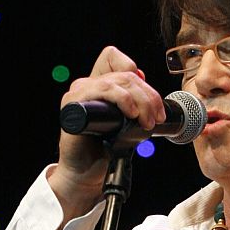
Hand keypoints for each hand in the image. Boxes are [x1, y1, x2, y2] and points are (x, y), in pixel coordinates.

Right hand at [49, 46, 165, 215]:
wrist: (87, 172)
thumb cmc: (106, 148)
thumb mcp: (127, 122)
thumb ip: (136, 106)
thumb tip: (153, 98)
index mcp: (100, 84)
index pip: (113, 57)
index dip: (133, 68)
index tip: (147, 95)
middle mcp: (88, 84)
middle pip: (126, 73)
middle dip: (149, 95)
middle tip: (156, 117)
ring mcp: (79, 93)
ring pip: (117, 81)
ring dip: (141, 100)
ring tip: (147, 121)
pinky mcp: (73, 105)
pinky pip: (101, 90)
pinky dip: (122, 99)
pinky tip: (130, 114)